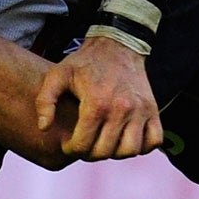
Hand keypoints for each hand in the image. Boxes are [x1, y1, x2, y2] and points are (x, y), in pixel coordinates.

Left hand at [36, 34, 161, 159]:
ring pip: (130, 151)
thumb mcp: (58, 75)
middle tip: (85, 144)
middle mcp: (121, 110)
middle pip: (105, 152)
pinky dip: (142, 146)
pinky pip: (154, 141)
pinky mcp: (153, 110)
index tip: (69, 144)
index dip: (71, 149)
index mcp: (96, 103)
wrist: (119, 44)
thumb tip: (44, 128)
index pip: (83, 145)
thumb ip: (45, 101)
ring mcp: (140, 111)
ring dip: (115, 153)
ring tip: (105, 143)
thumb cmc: (85, 62)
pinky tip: (127, 138)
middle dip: (90, 153)